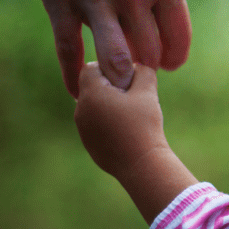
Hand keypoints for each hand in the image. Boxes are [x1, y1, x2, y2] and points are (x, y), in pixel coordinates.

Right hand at [19, 0, 190, 96]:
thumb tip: (163, 13)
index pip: (178, 40)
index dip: (172, 59)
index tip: (164, 63)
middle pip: (148, 56)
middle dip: (144, 67)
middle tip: (134, 68)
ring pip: (114, 62)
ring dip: (115, 77)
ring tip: (111, 80)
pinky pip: (69, 52)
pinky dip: (74, 76)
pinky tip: (77, 88)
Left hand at [74, 62, 166, 179]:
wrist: (141, 164)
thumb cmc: (144, 125)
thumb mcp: (148, 91)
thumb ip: (143, 70)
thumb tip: (137, 64)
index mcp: (91, 94)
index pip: (91, 67)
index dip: (110, 67)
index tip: (127, 79)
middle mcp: (81, 109)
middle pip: (91, 86)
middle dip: (110, 86)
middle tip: (132, 96)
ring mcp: (82, 128)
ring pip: (93, 105)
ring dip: (109, 104)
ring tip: (131, 115)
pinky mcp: (88, 142)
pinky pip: (95, 122)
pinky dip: (108, 121)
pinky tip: (126, 130)